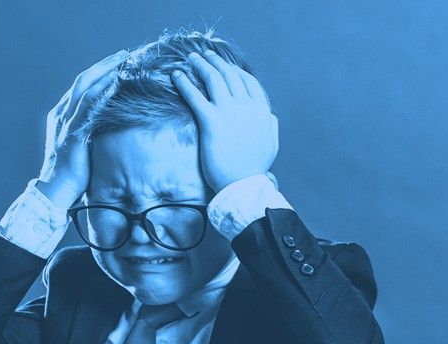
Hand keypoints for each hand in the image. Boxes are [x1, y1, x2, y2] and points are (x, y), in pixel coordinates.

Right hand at [37, 49, 128, 207]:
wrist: (54, 193)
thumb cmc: (72, 176)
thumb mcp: (83, 149)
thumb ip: (92, 135)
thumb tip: (112, 130)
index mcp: (62, 116)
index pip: (83, 87)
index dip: (100, 72)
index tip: (118, 63)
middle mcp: (62, 114)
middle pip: (84, 80)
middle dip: (105, 64)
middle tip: (124, 54)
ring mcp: (66, 122)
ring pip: (86, 87)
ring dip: (105, 71)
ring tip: (123, 60)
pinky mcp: (73, 133)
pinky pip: (88, 106)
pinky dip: (102, 91)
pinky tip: (115, 82)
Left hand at [171, 50, 278, 192]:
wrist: (243, 184)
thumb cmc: (255, 168)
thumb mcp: (271, 143)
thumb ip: (270, 125)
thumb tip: (269, 115)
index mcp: (261, 110)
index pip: (247, 81)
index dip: (234, 70)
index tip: (224, 65)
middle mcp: (246, 106)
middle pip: (229, 74)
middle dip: (215, 61)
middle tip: (203, 55)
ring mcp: (229, 112)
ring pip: (213, 79)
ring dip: (200, 65)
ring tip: (190, 59)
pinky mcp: (211, 121)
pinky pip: (195, 95)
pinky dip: (184, 82)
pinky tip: (176, 75)